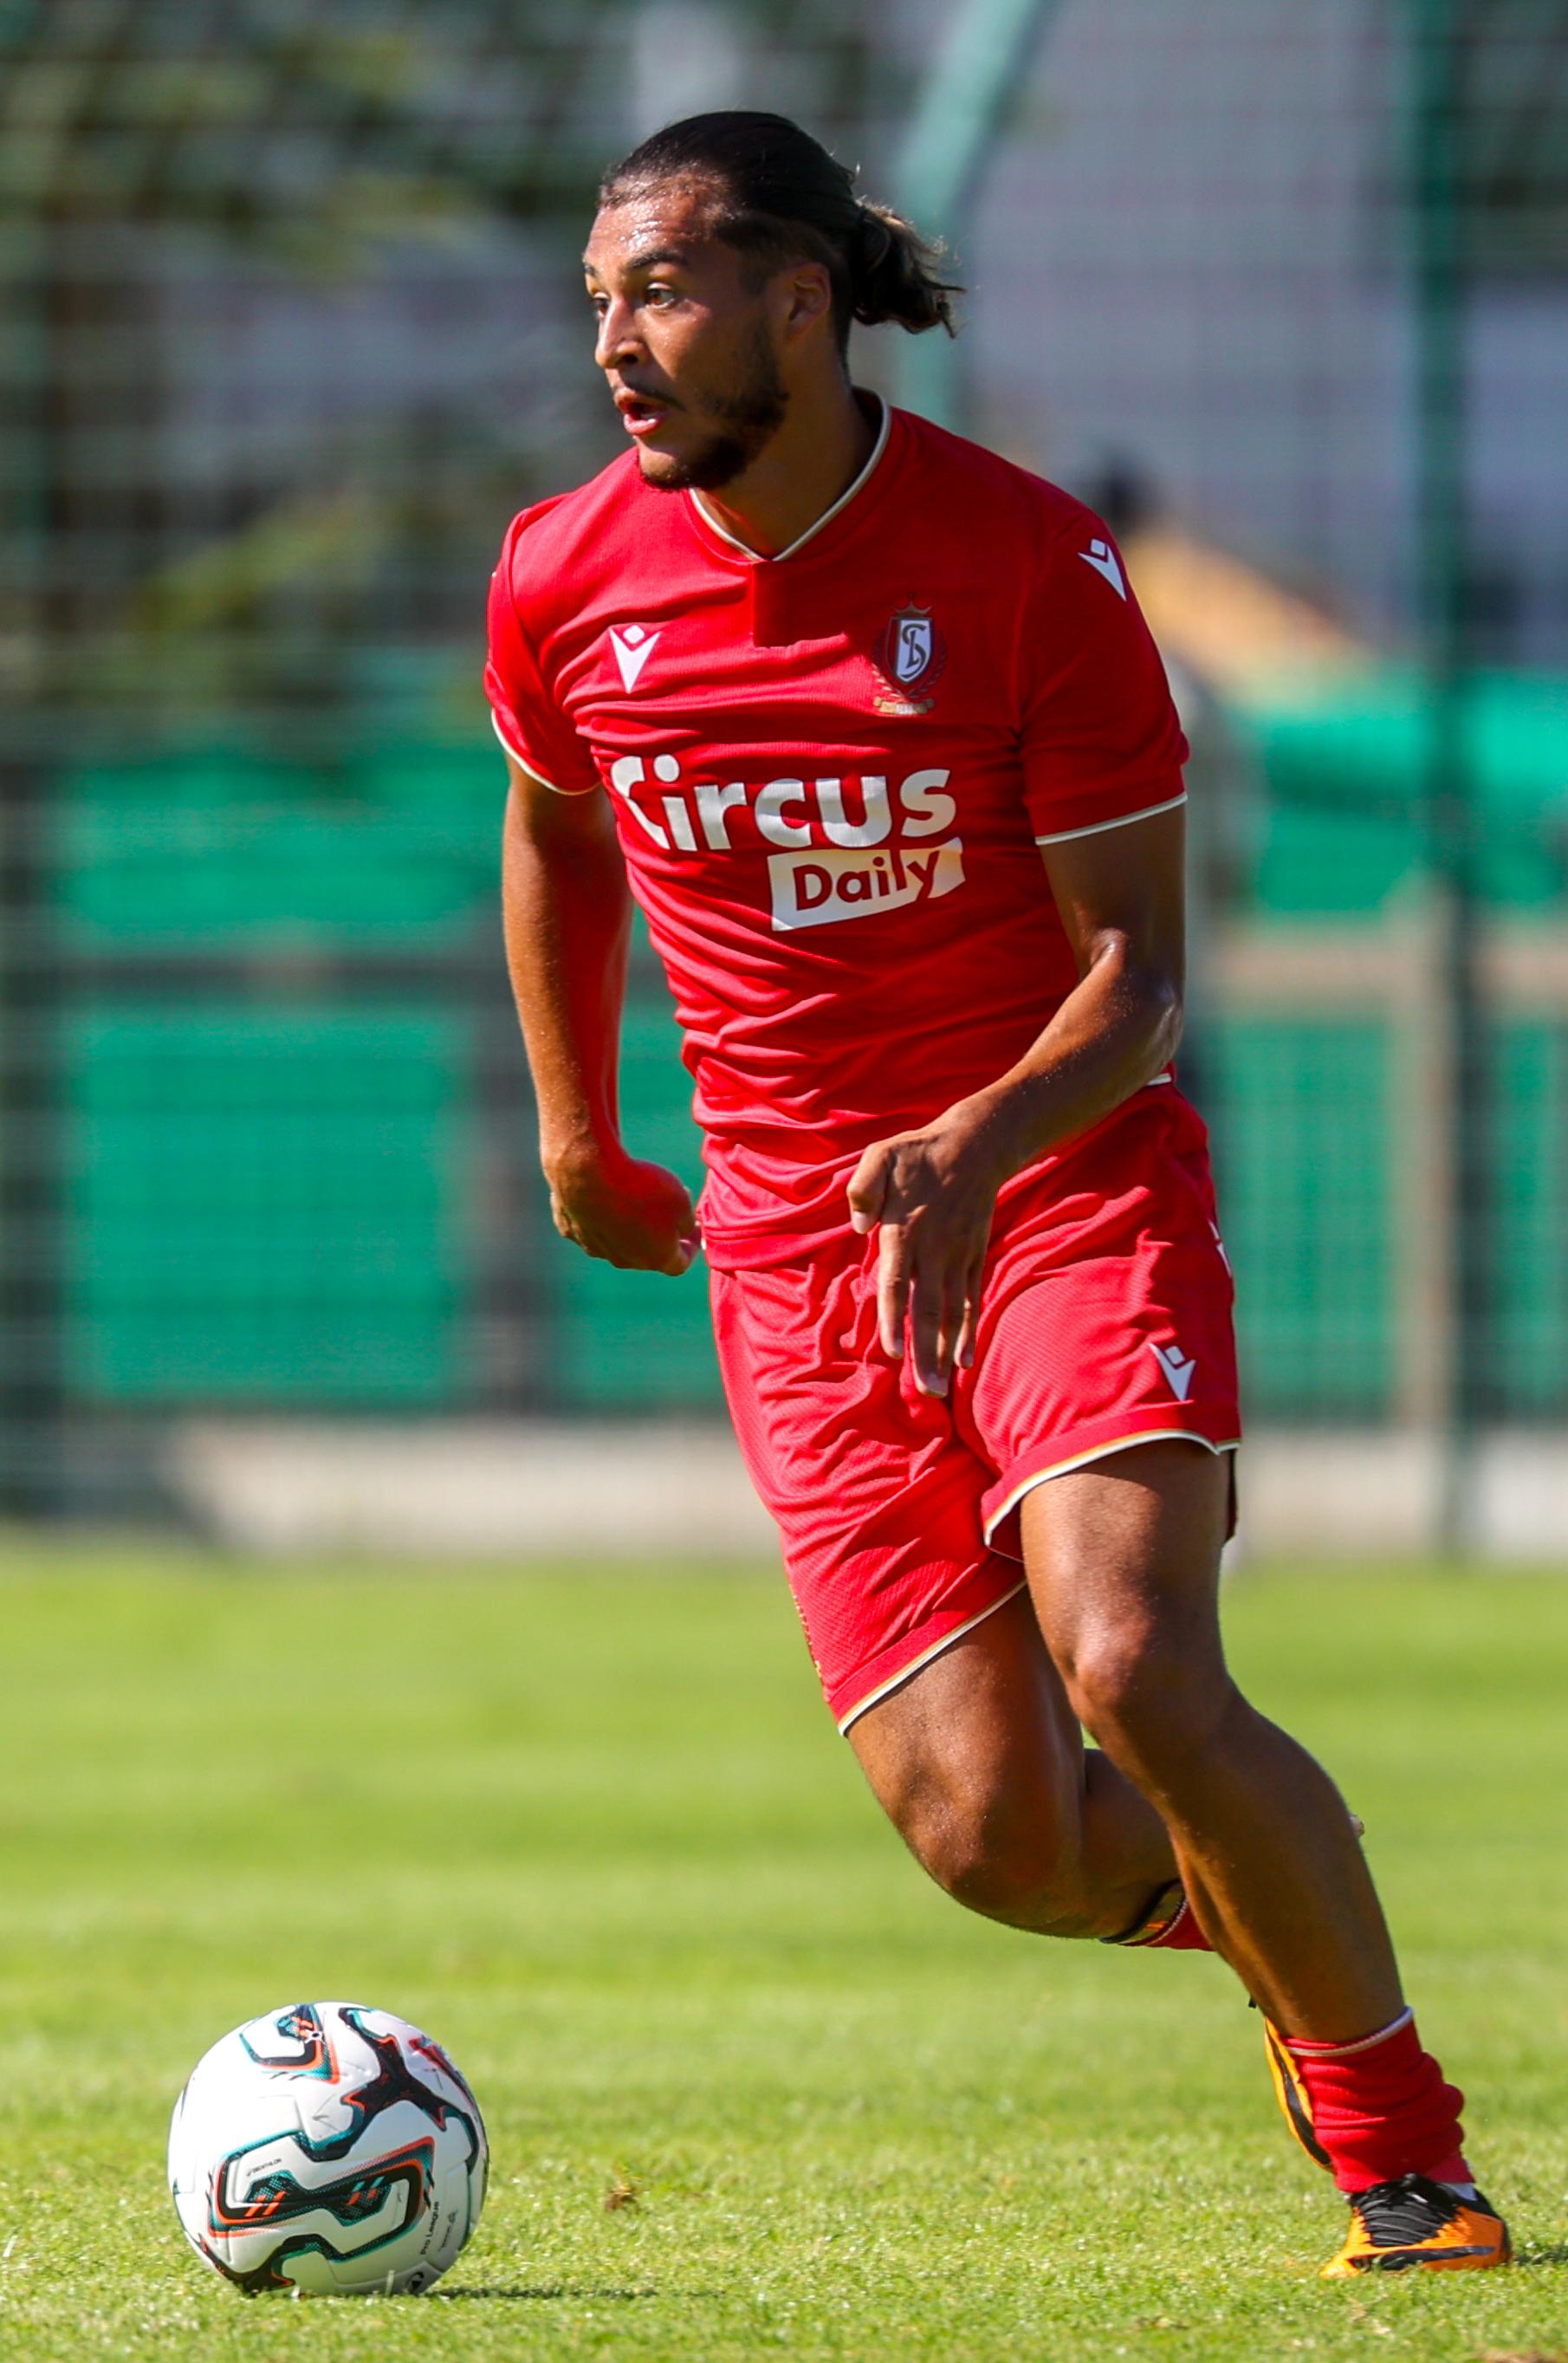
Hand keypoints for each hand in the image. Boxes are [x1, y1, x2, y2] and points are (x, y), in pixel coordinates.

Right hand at [545, 1144, 698, 1274]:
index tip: (694, 1231)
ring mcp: (594, 1248)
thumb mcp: (680, 1200)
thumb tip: (681, 1227)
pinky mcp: (570, 1230)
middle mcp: (624, 1260)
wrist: (589, 1172)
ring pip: (616, 1240)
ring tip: (633, 1199)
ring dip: (628, 1225)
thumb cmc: (642, 1187)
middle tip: (666, 1212)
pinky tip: (601, 1194)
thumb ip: (685, 1220)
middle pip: (646, 1254)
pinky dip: (599, 1214)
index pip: (680, 1263)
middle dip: (659, 1236)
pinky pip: (589, 1225)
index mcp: (656, 1258)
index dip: (690, 1248)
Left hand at [845, 1105, 1003, 1395]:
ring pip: (952, 1312)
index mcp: (905, 1230)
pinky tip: (964, 1360)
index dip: (894, 1318)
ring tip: (942, 1388)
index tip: (893, 1352)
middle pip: (928, 1309)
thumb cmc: (917, 1154)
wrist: (974, 1145)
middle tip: (925, 1391)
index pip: (897, 1282)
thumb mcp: (879, 1156)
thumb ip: (863, 1187)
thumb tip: (858, 1224)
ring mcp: (958, 1256)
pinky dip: (969, 1330)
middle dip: (926, 1352)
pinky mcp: (974, 1257)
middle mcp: (933, 1249)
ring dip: (946, 1351)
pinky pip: (972, 1300)